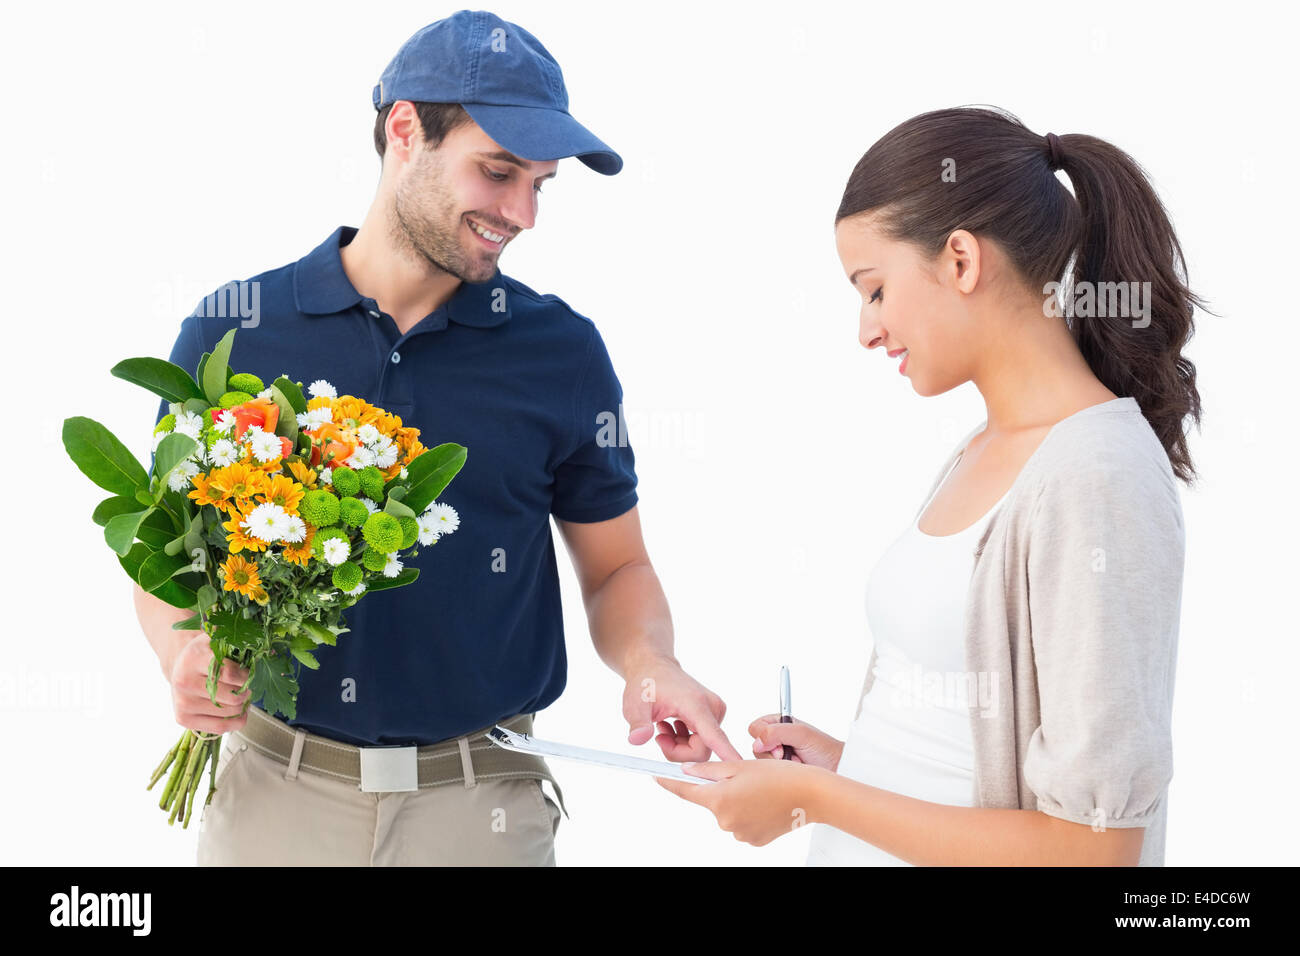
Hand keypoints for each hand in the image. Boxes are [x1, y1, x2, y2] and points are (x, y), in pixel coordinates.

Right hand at [167, 633, 251, 733]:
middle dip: (246, 691)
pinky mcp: (183, 719)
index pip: (230, 673)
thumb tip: (269, 649)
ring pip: (230, 712)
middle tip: (246, 686)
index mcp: (194, 657)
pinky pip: (220, 728)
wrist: (181, 668)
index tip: (249, 673)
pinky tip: (238, 711)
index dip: (247, 675)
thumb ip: (239, 641)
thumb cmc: (206, 654)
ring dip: (243, 706)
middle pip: (233, 696)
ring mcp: (183, 702)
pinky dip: (236, 721)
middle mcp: (184, 681)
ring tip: (239, 695)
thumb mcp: (219, 640)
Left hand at [622, 655, 743, 761]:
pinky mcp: (714, 716)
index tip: (740, 769)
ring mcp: (715, 712)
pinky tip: (672, 725)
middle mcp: (712, 709)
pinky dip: (685, 740)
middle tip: (659, 737)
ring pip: (702, 749)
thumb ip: (638, 723)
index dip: (727, 755)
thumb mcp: (635, 704)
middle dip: (678, 752)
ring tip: (664, 726)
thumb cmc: (646, 682)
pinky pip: (703, 742)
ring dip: (679, 746)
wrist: (654, 666)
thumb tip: (636, 739)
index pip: (715, 737)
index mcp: (696, 705)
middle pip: (702, 751)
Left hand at [655, 757, 828, 845]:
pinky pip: (742, 823)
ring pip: (728, 812)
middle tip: (743, 777)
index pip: (686, 791)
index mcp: (719, 799)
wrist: (812, 794)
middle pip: (712, 801)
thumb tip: (688, 771)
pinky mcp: (754, 840)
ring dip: (736, 801)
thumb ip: (710, 769)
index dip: (670, 783)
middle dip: (720, 789)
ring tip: (760, 790)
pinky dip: (749, 813)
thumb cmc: (779, 775)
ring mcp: (740, 833)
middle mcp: (726, 821)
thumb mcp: (740, 765)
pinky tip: (765, 804)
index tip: (656, 777)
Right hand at [749, 714, 843, 770]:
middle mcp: (776, 739)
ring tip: (796, 763)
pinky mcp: (779, 772)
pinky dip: (781, 774)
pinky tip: (795, 771)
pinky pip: (768, 774)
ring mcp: (777, 756)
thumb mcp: (802, 734)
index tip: (780, 745)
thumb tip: (757, 742)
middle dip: (773, 754)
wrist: (838, 769)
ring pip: (761, 762)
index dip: (764, 737)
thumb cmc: (824, 749)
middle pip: (756, 746)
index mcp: (779, 724)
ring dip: (779, 764)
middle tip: (791, 756)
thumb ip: (777, 732)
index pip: (755, 727)